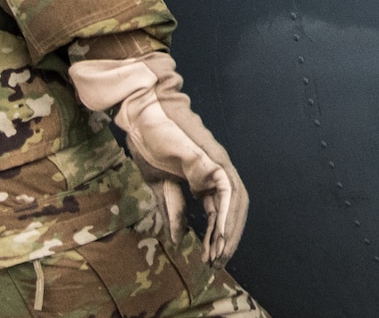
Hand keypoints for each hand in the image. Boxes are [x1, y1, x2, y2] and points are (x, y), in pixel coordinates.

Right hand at [68, 51, 249, 262]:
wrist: (143, 116)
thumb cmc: (150, 142)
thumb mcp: (159, 183)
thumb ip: (173, 208)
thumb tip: (179, 238)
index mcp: (203, 177)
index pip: (219, 211)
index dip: (215, 236)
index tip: (207, 259)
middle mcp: (216, 171)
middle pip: (232, 209)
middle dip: (226, 238)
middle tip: (216, 263)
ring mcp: (217, 164)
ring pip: (235, 202)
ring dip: (229, 231)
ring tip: (219, 255)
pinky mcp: (213, 160)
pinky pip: (227, 192)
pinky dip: (226, 215)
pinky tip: (220, 235)